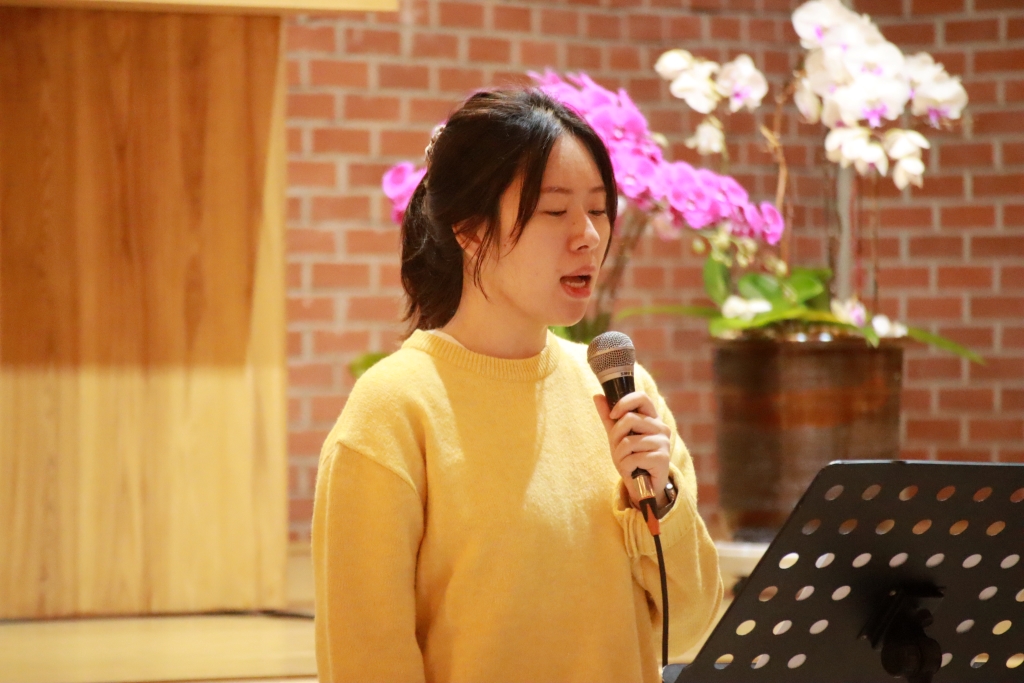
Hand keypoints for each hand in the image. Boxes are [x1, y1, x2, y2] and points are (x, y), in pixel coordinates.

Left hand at [593, 391, 671, 509]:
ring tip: (626, 462)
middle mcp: (661, 427)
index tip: (613, 414)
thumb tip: (597, 396)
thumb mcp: (617, 436)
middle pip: (630, 419)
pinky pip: (634, 458)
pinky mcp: (662, 458)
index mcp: (652, 418)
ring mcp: (663, 442)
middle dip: (616, 436)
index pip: (641, 397)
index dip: (624, 402)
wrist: (643, 486)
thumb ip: (609, 417)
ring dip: (620, 455)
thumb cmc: (631, 457)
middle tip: (619, 449)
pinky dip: (626, 466)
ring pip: (629, 441)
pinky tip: (632, 470)